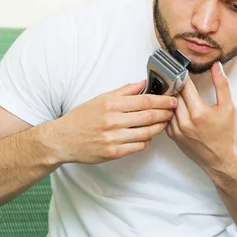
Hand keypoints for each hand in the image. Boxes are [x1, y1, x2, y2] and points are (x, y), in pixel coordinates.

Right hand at [47, 81, 177, 163]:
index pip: (144, 101)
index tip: (172, 100)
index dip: (162, 101)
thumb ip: (123, 91)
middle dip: (165, 113)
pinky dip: (146, 141)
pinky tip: (148, 136)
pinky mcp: (113, 152)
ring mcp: (113, 138)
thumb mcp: (100, 98)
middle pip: (148, 116)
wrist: (63, 139)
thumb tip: (143, 84)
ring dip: (159, 128)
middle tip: (173, 111)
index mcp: (111, 104)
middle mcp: (113, 121)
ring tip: (164, 123)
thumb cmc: (81, 118)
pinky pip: (138, 146)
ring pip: (146, 133)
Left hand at [166, 62, 236, 172]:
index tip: (181, 67)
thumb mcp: (229, 108)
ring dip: (170, 97)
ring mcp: (177, 130)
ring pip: (168, 106)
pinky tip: (173, 104)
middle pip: (173, 95)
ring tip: (172, 88)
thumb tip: (216, 66)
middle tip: (174, 74)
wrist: (221, 160)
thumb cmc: (227, 135)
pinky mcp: (173, 136)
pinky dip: (169, 110)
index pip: (184, 86)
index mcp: (198, 112)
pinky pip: (166, 118)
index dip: (182, 75)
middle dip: (175, 84)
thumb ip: (222, 85)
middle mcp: (185, 121)